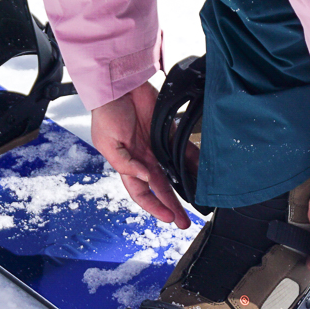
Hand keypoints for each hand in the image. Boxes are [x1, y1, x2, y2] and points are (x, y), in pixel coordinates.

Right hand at [91, 83, 190, 229]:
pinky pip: (184, 150)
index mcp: (127, 165)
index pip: (141, 193)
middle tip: (184, 222)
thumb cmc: (106, 113)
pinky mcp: (168, 134)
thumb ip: (126, 163)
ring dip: (185, 189)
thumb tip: (145, 177)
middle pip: (161, 189)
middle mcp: (143, 160)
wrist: (119, 86)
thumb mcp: (107, 143)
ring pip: (174, 174)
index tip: (168, 217)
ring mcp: (157, 148)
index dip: (154, 207)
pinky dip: (193, 162)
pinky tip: (202, 173)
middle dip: (172, 207)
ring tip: (197, 204)